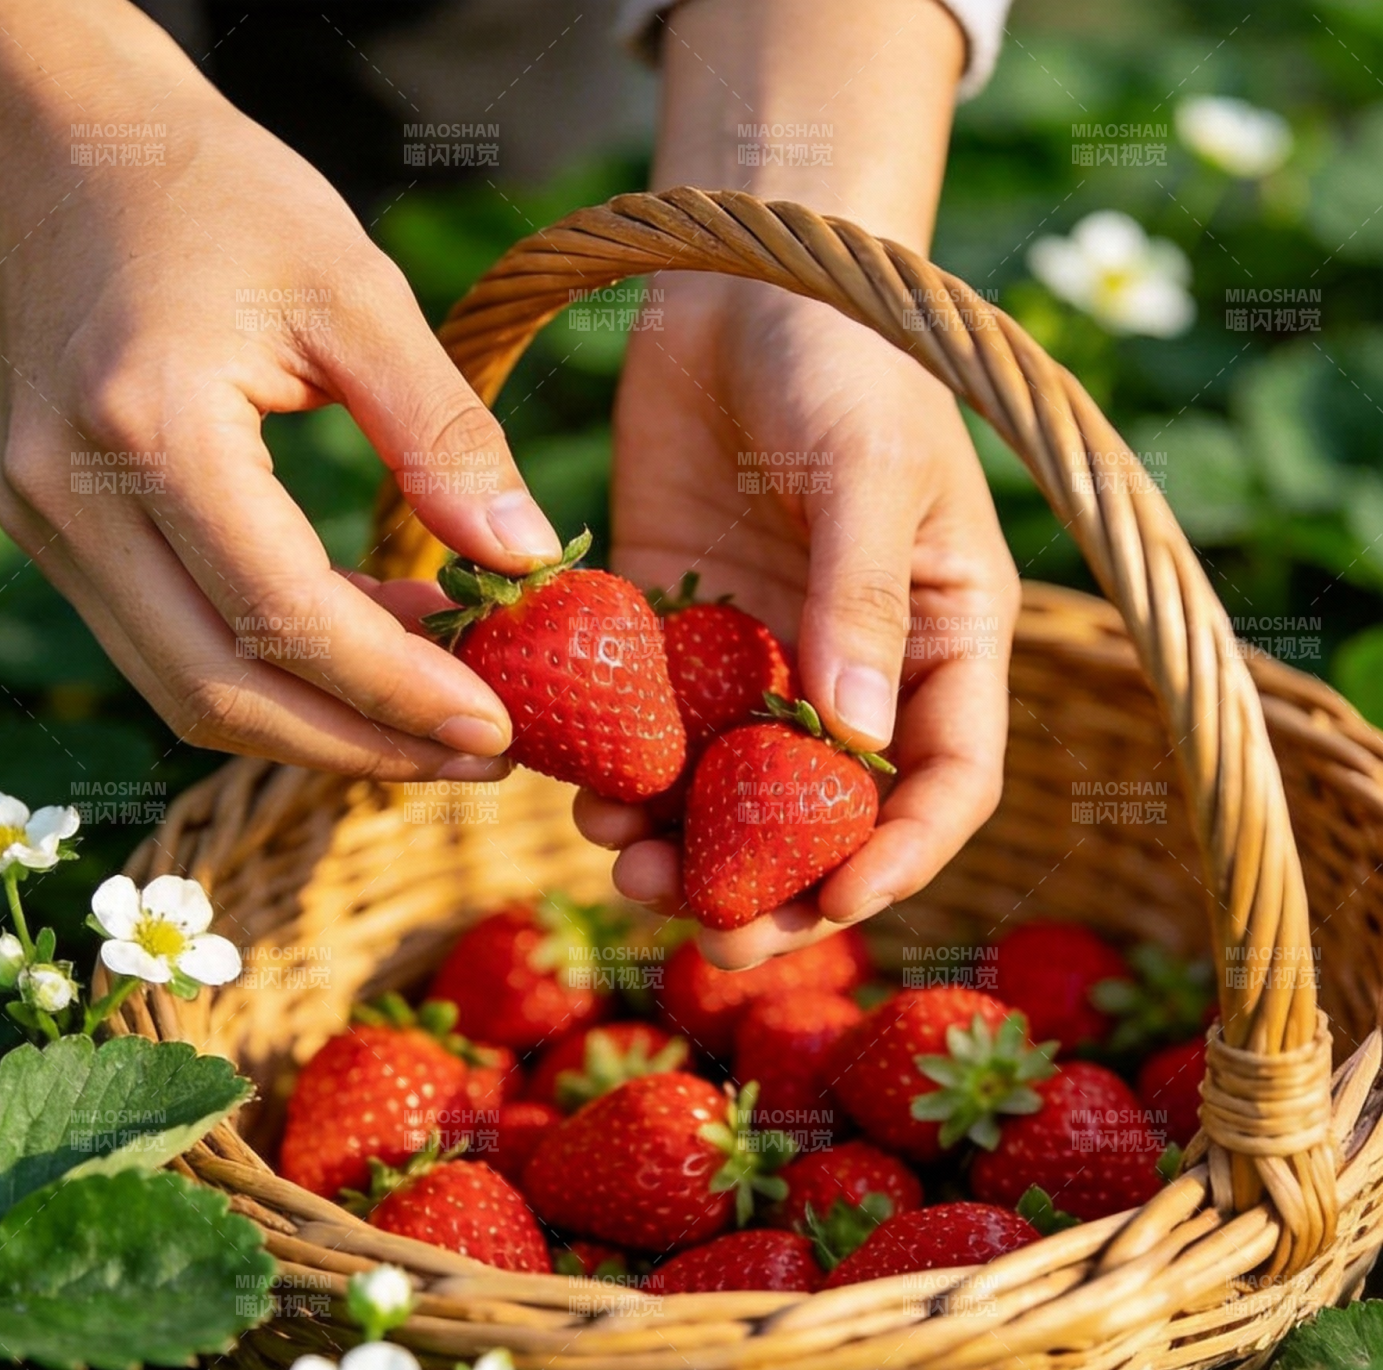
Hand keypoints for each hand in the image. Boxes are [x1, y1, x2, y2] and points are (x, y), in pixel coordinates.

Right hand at [0, 0, 562, 779]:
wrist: (65, 154)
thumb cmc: (218, 199)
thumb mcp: (355, 291)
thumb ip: (444, 432)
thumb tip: (528, 560)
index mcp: (146, 429)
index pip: (280, 616)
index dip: (395, 694)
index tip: (498, 729)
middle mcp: (73, 502)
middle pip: (220, 694)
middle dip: (362, 746)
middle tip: (481, 757)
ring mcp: (49, 530)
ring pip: (188, 694)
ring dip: (320, 728)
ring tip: (440, 716)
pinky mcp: (59, 539)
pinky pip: (175, 648)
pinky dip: (276, 674)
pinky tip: (373, 651)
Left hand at [576, 276, 1018, 963]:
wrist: (735, 276)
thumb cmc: (842, 349)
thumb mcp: (870, 463)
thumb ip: (860, 592)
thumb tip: (853, 737)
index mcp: (936, 641)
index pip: (945, 783)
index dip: (899, 858)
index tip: (834, 904)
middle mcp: (848, 670)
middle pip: (823, 820)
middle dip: (771, 890)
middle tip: (710, 939)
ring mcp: (753, 658)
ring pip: (722, 793)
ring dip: (679, 850)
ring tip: (623, 869)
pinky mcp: (668, 634)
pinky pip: (643, 727)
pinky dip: (614, 773)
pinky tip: (578, 793)